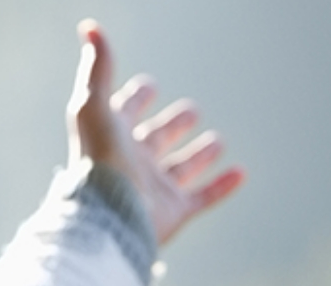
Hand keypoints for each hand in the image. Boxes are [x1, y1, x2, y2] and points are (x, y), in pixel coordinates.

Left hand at [67, 19, 245, 246]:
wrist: (109, 215)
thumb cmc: (99, 159)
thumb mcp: (95, 105)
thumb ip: (98, 67)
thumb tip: (89, 26)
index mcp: (112, 136)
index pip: (126, 110)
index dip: (136, 97)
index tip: (149, 86)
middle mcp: (133, 161)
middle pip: (157, 138)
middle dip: (174, 124)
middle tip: (191, 111)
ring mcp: (154, 188)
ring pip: (181, 168)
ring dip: (200, 155)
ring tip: (217, 141)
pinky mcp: (174, 211)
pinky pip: (203, 198)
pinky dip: (222, 186)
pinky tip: (241, 173)